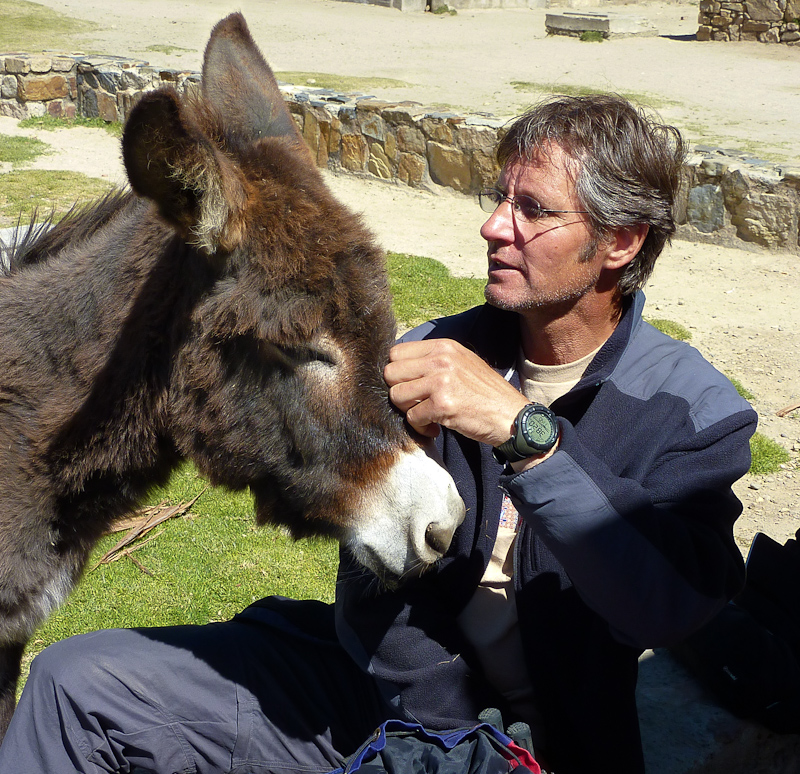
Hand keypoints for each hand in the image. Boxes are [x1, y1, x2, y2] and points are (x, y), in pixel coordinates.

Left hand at [384, 339, 529, 445]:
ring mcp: (441, 381)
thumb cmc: (485, 393)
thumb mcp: (462, 362)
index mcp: (443, 346)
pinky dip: (421, 427)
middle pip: (390, 373)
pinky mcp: (442, 405)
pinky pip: (412, 418)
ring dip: (408, 411)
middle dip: (399, 392)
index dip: (398, 373)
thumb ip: (433, 360)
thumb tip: (399, 367)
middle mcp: (440, 359)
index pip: (396, 352)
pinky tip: (436, 427)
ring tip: (426, 415)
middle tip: (416, 403)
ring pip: (396, 396)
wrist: (512, 416)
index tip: (411, 385)